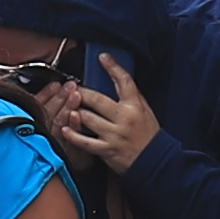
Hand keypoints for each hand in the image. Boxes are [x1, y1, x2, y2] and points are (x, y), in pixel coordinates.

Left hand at [45, 55, 156, 169]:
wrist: (154, 161)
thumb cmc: (148, 135)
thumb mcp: (145, 111)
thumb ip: (131, 97)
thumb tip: (117, 80)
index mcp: (135, 106)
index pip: (124, 81)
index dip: (113, 67)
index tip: (102, 57)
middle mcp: (124, 118)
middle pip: (97, 99)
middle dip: (82, 92)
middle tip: (74, 87)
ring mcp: (114, 134)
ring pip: (88, 118)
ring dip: (75, 111)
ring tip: (69, 106)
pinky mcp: (107, 150)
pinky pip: (84, 141)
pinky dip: (72, 134)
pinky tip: (65, 128)